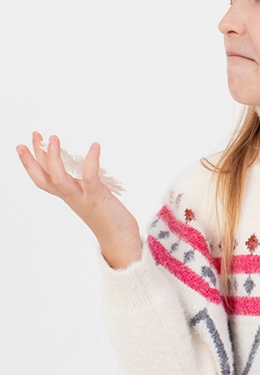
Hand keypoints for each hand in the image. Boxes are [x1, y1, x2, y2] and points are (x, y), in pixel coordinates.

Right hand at [16, 132, 141, 268]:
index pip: (44, 178)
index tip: (25, 145)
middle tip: (34, 134)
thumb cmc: (109, 218)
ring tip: (53, 138)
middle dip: (36, 156)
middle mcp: (71, 196)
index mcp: (68, 195)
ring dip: (54, 158)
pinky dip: (91, 161)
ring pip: (59, 178)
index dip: (32, 163)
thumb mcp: (91, 197)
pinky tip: (95, 145)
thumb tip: (85, 170)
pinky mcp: (97, 197)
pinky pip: (90, 177)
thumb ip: (84, 186)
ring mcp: (82, 197)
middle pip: (45, 177)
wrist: (120, 240)